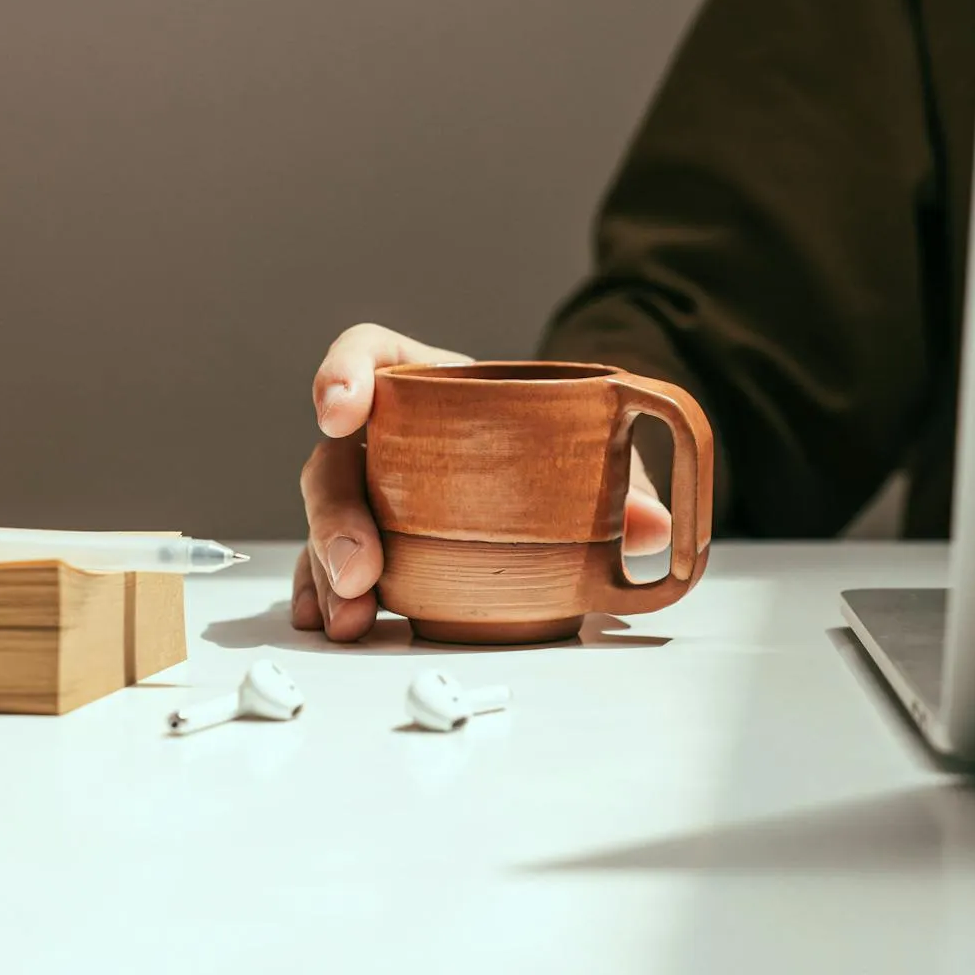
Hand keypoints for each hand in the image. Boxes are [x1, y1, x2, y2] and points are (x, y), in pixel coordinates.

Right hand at [293, 323, 672, 640]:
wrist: (556, 484)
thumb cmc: (556, 451)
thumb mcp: (593, 454)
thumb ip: (622, 481)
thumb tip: (650, 526)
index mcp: (431, 385)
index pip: (371, 353)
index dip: (344, 372)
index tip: (340, 410)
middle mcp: (387, 436)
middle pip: (336, 456)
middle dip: (336, 515)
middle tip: (360, 567)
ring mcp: (372, 493)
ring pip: (327, 519)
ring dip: (326, 569)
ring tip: (352, 616)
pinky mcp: (372, 544)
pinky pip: (329, 565)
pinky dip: (325, 595)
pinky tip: (329, 621)